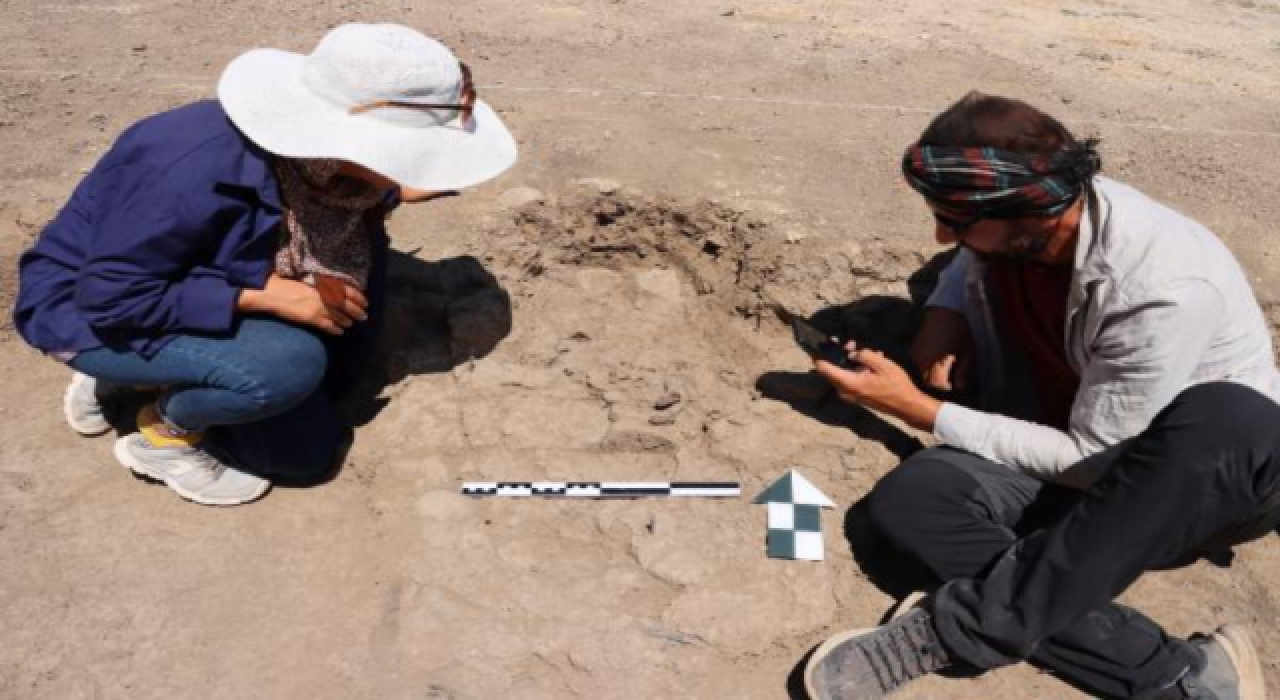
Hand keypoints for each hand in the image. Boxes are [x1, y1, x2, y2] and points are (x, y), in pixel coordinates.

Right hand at [238, 274, 365, 334]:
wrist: (271, 295)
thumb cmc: (285, 286)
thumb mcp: (306, 282)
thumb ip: (320, 286)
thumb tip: (333, 289)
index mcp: (321, 284)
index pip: (346, 290)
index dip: (358, 297)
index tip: (365, 302)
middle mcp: (322, 295)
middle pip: (346, 305)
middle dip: (357, 311)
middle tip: (364, 317)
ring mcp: (317, 307)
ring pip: (340, 316)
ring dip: (347, 321)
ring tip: (351, 324)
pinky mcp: (311, 318)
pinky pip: (329, 326)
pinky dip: (336, 329)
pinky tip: (340, 332)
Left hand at [813, 343, 940, 431]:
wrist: (906, 405)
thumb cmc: (896, 385)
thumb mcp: (882, 364)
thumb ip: (864, 355)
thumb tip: (851, 353)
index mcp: (848, 383)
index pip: (823, 368)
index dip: (817, 355)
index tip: (816, 344)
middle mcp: (845, 391)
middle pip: (832, 370)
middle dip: (839, 354)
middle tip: (850, 343)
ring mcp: (850, 395)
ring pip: (842, 374)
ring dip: (850, 361)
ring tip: (867, 352)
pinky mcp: (856, 396)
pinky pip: (850, 379)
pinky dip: (856, 370)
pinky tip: (871, 362)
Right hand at [910, 307, 972, 391]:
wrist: (943, 311)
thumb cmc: (959, 330)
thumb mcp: (967, 351)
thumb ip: (964, 372)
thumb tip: (961, 388)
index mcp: (937, 362)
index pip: (937, 386)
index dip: (946, 389)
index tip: (954, 386)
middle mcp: (923, 361)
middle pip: (926, 383)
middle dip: (937, 385)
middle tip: (948, 381)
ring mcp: (915, 356)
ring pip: (920, 376)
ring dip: (930, 378)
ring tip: (942, 372)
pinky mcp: (912, 351)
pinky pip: (916, 367)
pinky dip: (924, 369)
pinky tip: (934, 363)